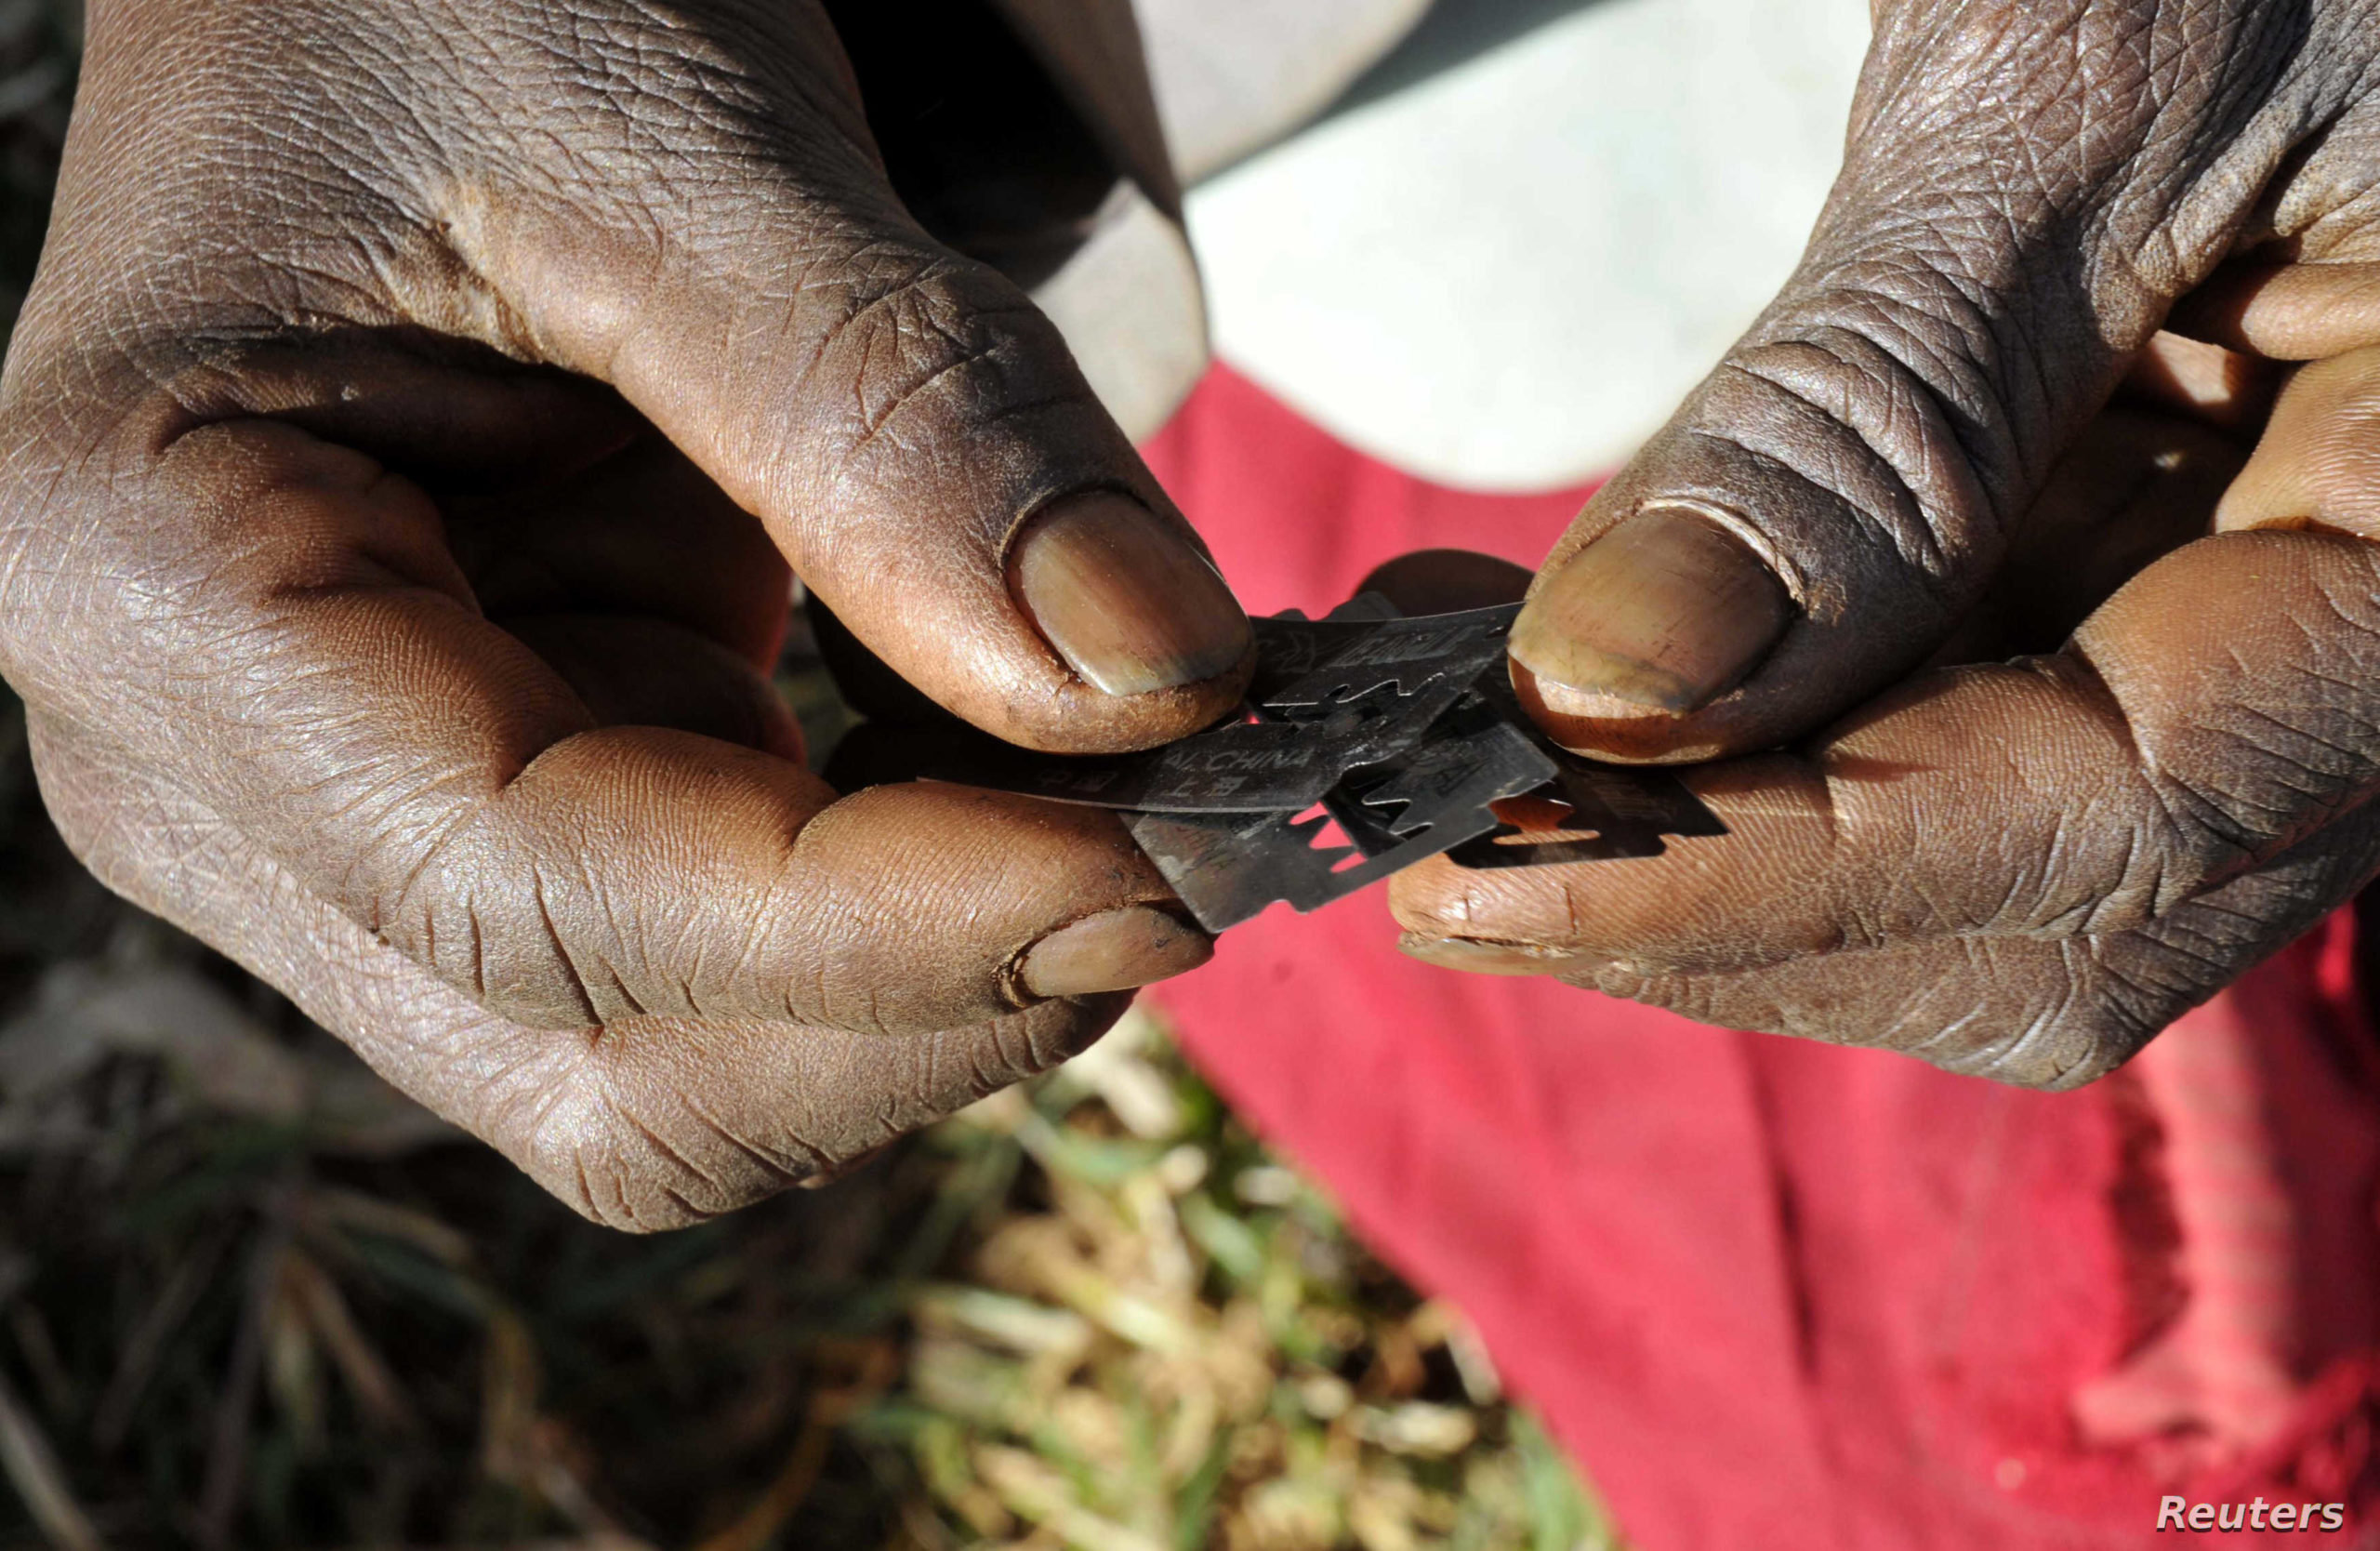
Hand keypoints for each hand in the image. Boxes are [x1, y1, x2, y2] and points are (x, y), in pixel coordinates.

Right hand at [0, 0, 1250, 1225]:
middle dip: (924, 999)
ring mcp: (364, 819)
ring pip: (693, 1061)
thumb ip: (898, 419)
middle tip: (1185, 842)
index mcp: (160, 594)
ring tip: (1127, 790)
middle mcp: (220, 778)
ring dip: (943, 978)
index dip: (882, 932)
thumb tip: (1152, 683)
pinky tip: (1035, 773)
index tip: (1158, 867)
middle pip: (614, 1072)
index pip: (542, 901)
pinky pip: (736, 955)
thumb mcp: (668, 138)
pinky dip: (918, 906)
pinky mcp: (511, 798)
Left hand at [1392, 0, 2379, 1087]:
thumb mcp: (2067, 90)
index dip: (1786, 875)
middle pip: (2058, 898)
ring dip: (1691, 831)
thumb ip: (1868, 417)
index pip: (2138, 807)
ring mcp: (2272, 598)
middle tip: (1419, 839)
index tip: (1474, 878)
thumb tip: (1612, 697)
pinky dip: (1732, 724)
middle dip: (1719, 898)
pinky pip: (1947, 718)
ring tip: (1436, 735)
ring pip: (1981, 853)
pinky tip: (1537, 664)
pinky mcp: (2150, 556)